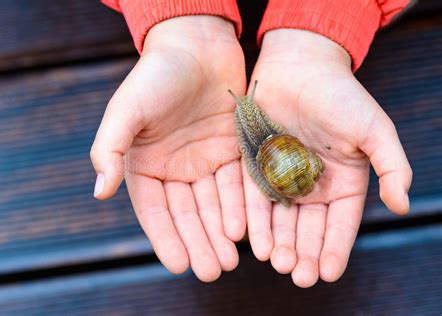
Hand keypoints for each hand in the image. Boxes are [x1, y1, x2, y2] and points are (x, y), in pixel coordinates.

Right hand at [90, 16, 246, 281]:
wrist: (197, 46)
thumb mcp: (126, 109)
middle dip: (199, 243)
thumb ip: (109, 148)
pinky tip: (245, 229)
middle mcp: (175, 168)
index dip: (166, 238)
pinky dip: (240, 206)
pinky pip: (236, 184)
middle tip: (211, 271)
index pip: (155, 210)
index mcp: (145, 164)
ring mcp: (205, 162)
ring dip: (221, 232)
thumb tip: (99, 191)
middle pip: (188, 214)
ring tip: (230, 260)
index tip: (179, 264)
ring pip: (214, 205)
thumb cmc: (156, 75)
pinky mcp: (232, 151)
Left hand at [243, 29, 411, 286]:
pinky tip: (254, 241)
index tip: (328, 274)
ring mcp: (282, 178)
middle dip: (303, 254)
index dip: (335, 250)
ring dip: (278, 243)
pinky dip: (254, 220)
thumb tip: (402, 206)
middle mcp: (312, 186)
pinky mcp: (255, 167)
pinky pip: (253, 198)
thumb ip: (391, 167)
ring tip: (276, 262)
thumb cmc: (341, 96)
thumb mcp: (374, 130)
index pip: (339, 225)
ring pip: (280, 220)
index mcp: (343, 183)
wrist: (298, 66)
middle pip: (307, 229)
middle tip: (298, 276)